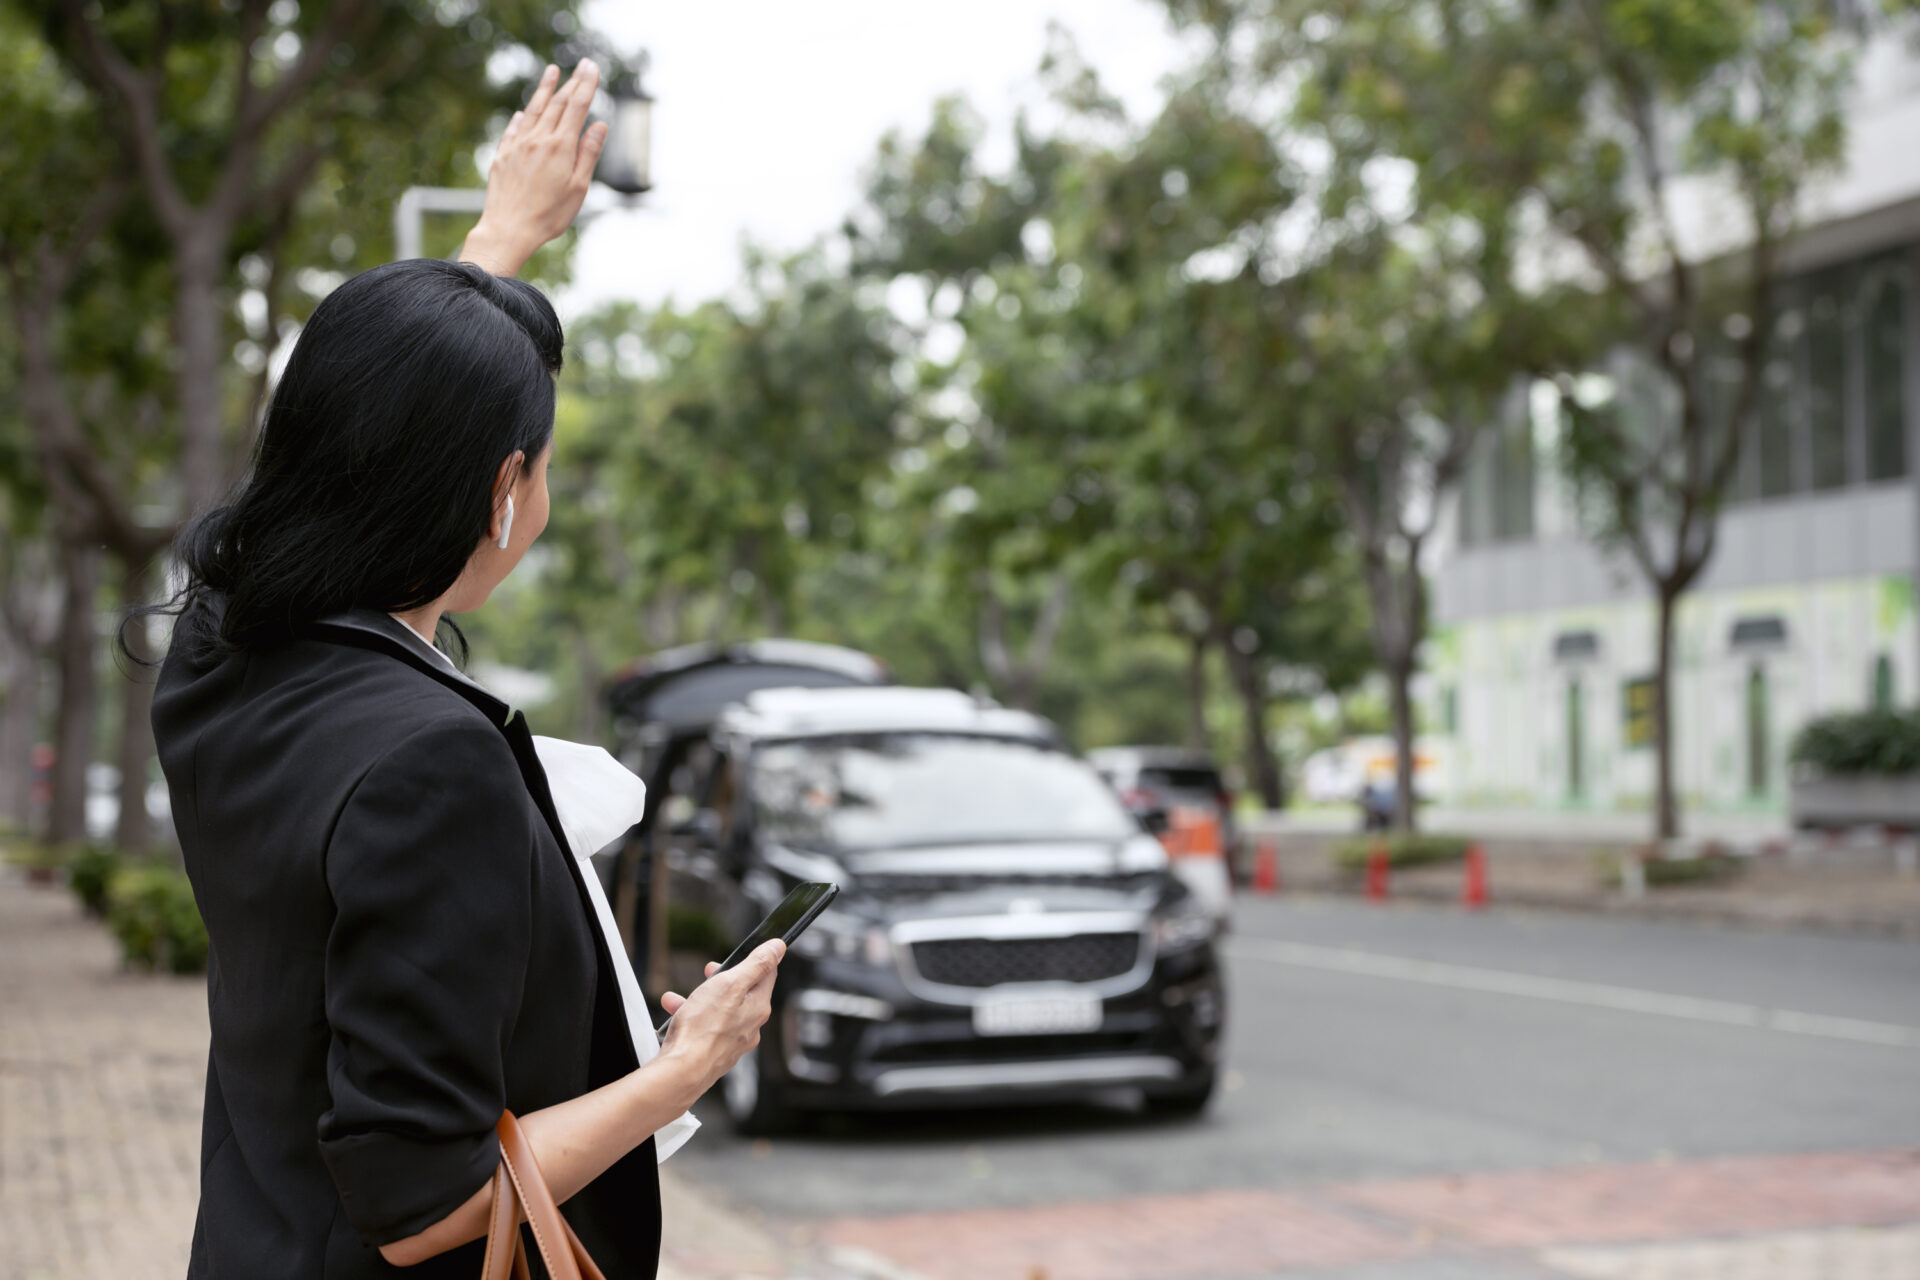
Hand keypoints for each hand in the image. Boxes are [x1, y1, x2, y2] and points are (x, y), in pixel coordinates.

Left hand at [459, 60, 607, 275]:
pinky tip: (522, 113)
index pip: (577, 107)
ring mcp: (517, 146)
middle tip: (581, 65)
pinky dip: (521, 118)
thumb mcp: (578, 188)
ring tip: (551, 72)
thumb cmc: (549, 215)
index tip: (592, 67)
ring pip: (534, 110)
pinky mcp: (502, 156)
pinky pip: (513, 129)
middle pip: (557, 104)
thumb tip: (599, 125)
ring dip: (544, 90)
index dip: (586, 85)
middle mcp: (538, 140)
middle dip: (571, 82)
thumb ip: (588, 153)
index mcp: (560, 147)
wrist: (508, 229)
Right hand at [655, 940, 784, 1096]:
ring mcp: (732, 1042)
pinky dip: (690, 1019)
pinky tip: (674, 1018)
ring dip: (699, 1000)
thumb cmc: (702, 1029)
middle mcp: (750, 1027)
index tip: (743, 953)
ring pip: (719, 1011)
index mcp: (758, 1008)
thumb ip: (756, 965)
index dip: (755, 959)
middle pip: (742, 993)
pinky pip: (705, 1029)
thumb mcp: (730, 984)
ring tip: (677, 998)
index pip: (767, 975)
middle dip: (722, 979)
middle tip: (709, 972)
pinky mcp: (714, 1053)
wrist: (681, 1072)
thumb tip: (778, 947)